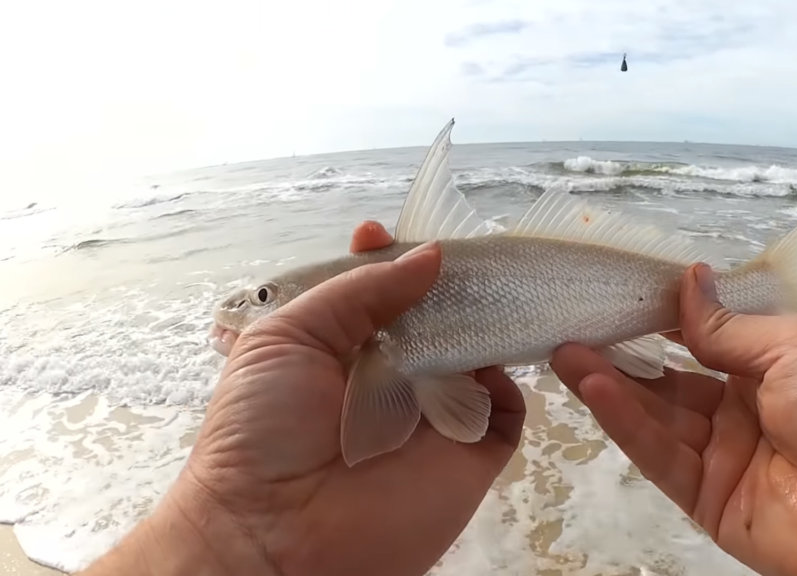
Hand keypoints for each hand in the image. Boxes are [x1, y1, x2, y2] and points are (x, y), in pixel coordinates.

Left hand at [82, 221, 525, 575]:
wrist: (272, 538)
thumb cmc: (262, 428)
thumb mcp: (288, 338)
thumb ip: (359, 291)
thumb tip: (433, 256)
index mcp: (342, 347)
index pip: (377, 294)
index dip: (389, 261)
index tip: (390, 233)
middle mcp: (392, 375)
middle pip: (437, 316)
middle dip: (453, 283)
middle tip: (473, 251)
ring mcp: (433, 414)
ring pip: (478, 355)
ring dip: (489, 321)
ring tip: (497, 288)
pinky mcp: (469, 455)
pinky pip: (506, 411)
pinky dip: (509, 381)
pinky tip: (496, 359)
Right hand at [551, 263, 796, 575]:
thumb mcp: (794, 345)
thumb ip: (727, 326)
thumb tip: (688, 279)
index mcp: (768, 368)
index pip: (698, 340)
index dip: (658, 320)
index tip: (614, 293)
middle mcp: (739, 410)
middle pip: (667, 380)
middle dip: (621, 352)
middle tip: (572, 322)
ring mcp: (721, 457)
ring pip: (654, 417)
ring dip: (609, 384)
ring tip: (564, 350)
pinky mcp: (707, 500)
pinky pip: (660, 455)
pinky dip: (625, 421)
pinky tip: (594, 386)